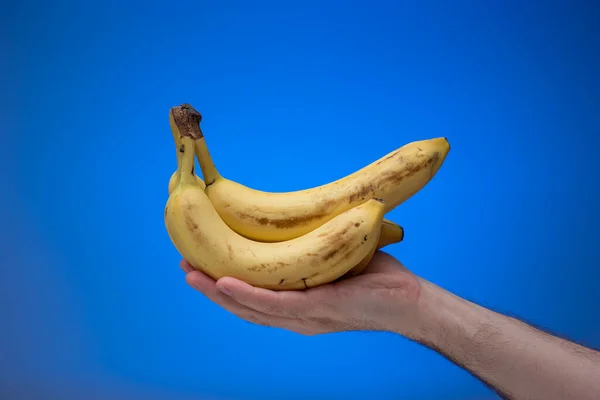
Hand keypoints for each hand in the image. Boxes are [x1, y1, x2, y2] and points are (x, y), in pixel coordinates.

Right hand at [180, 251, 424, 336]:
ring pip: (251, 307)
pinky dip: (250, 295)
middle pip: (242, 305)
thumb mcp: (331, 262)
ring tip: (191, 274)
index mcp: (296, 306)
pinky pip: (279, 303)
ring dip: (218, 292)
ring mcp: (306, 315)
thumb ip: (308, 252)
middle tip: (183, 266)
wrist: (410, 301)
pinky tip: (226, 283)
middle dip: (209, 288)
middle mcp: (295, 316)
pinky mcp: (320, 308)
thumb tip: (294, 224)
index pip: (251, 299)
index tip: (198, 265)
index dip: (221, 286)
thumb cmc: (373, 279)